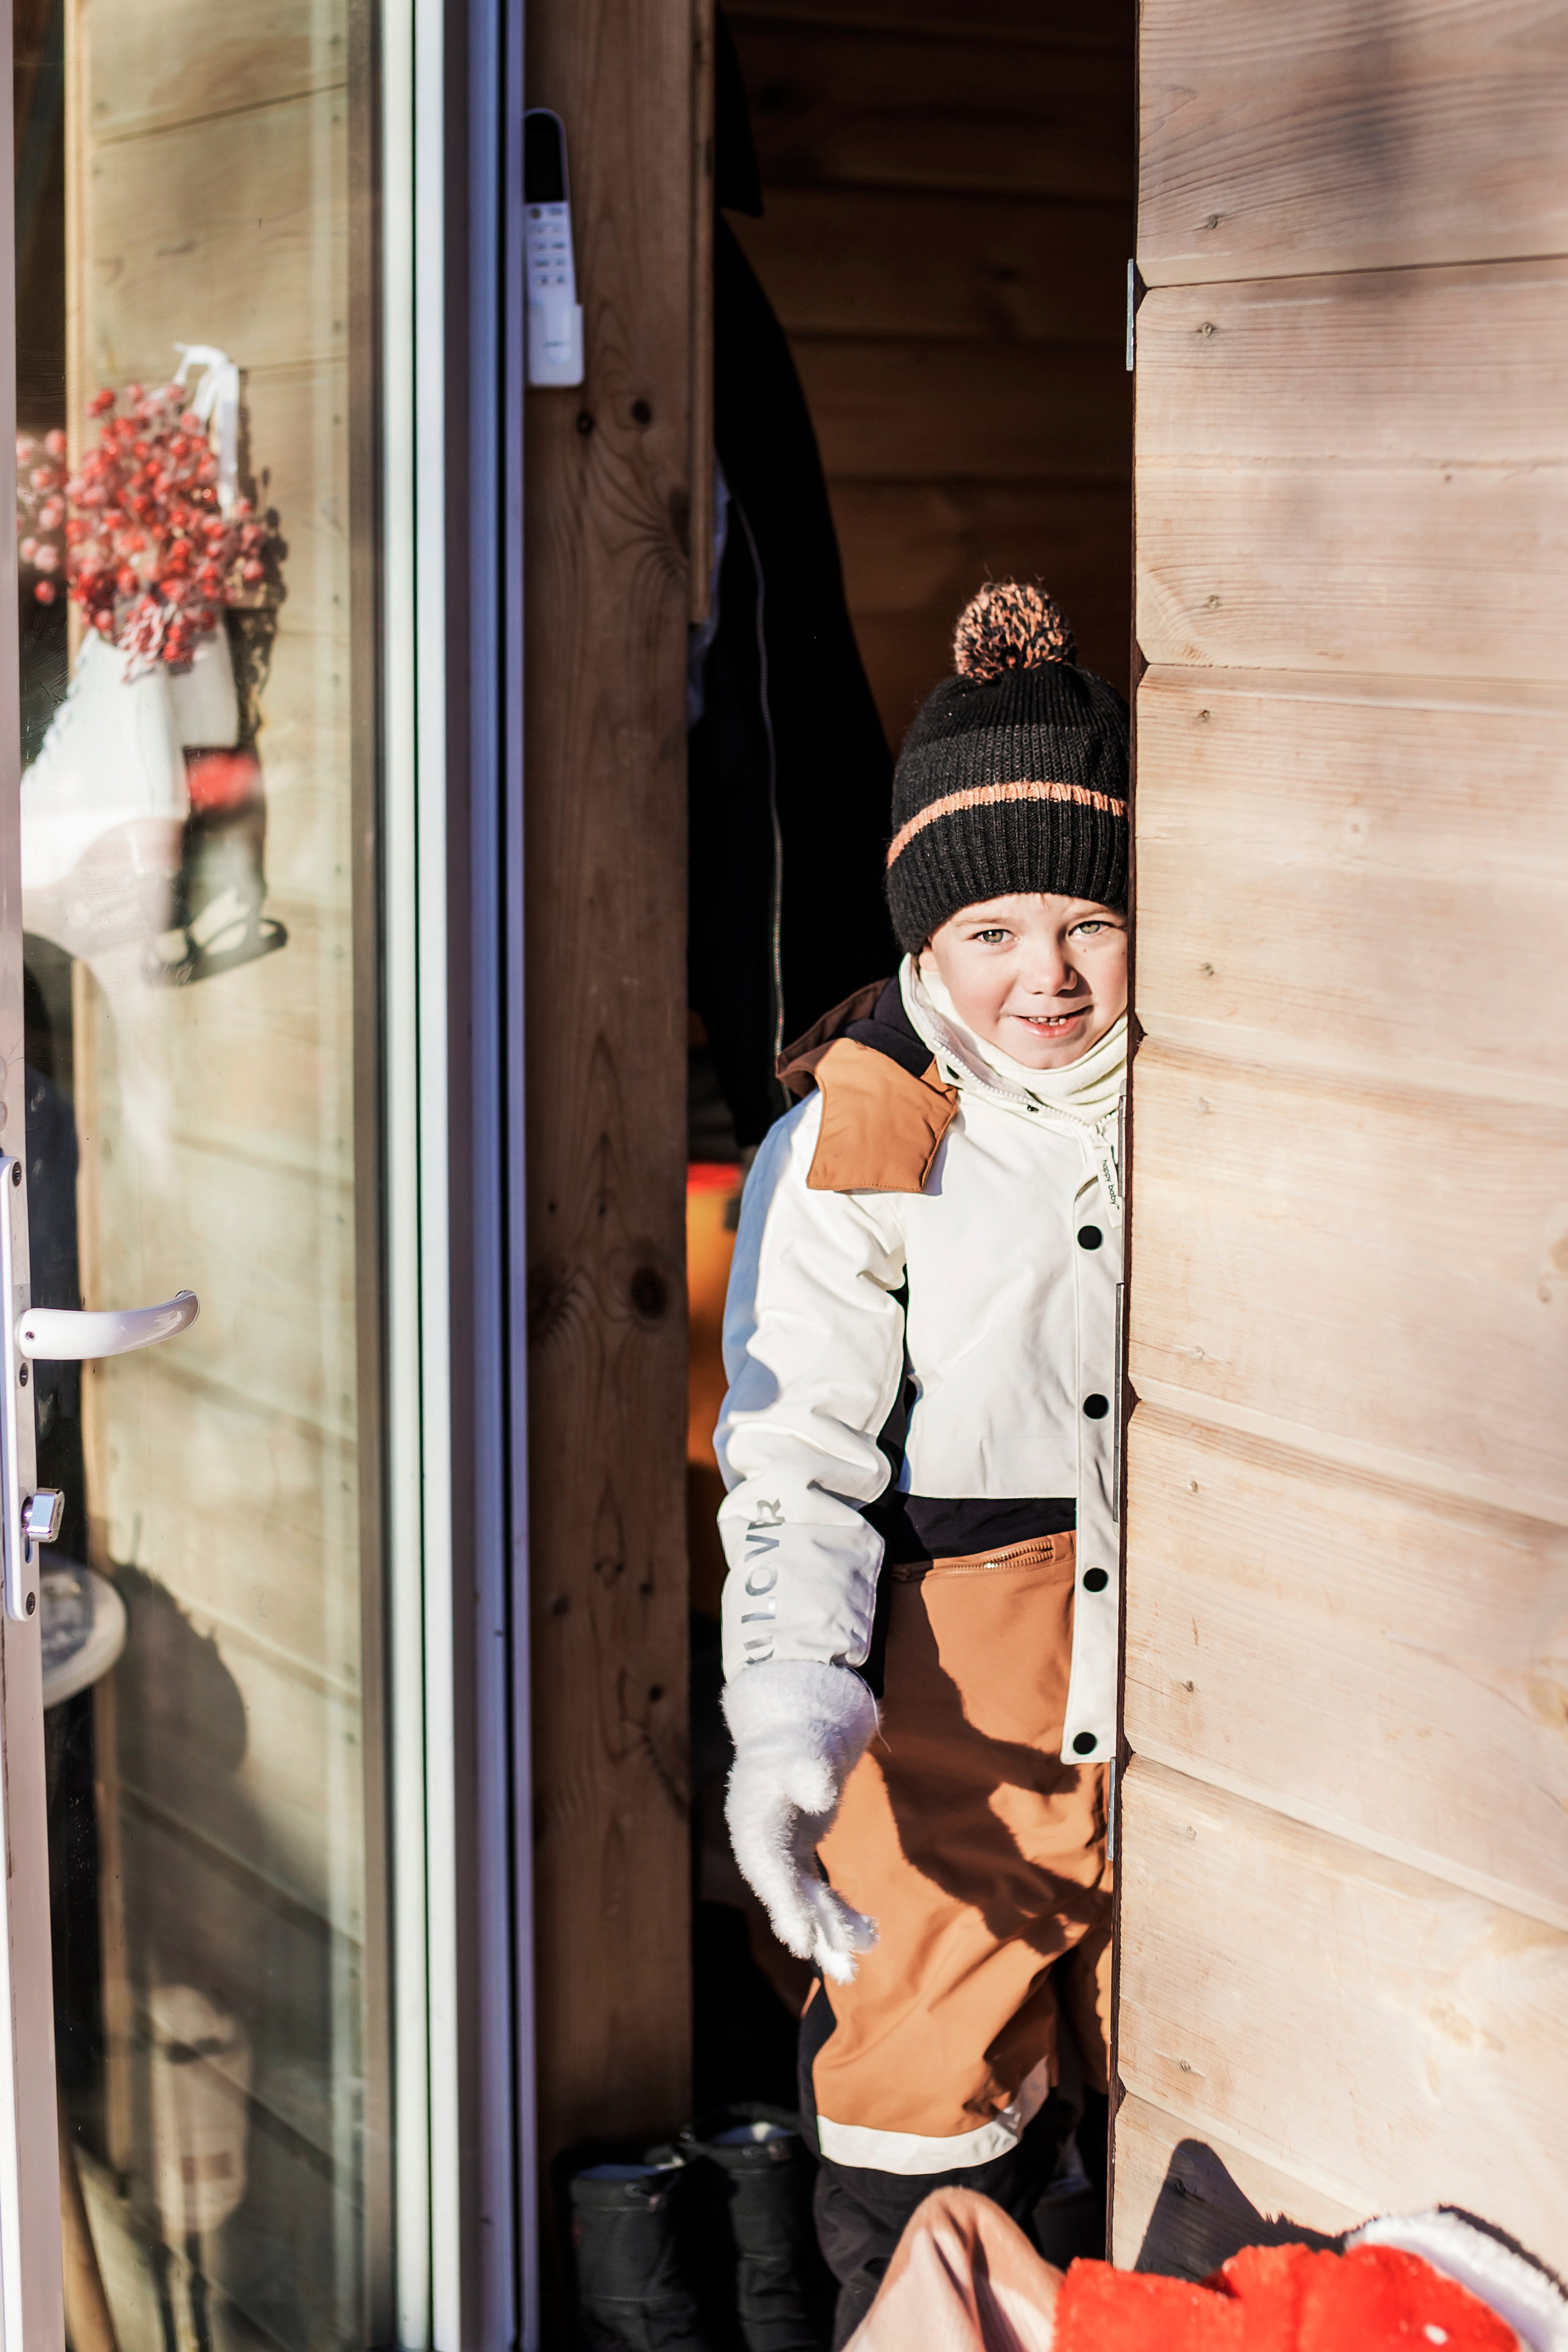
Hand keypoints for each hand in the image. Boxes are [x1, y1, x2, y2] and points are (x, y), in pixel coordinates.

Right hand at [722, 1659, 879, 1982]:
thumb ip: (809, 1772)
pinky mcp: (796, 1856)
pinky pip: (815, 1893)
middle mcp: (761, 1846)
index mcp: (752, 1822)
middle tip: (842, 1972)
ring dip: (828, 1934)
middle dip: (812, 1934)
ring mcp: (778, 1853)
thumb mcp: (802, 1750)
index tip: (801, 1941)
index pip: (769, 1870)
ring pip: (802, 1902)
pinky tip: (866, 1935)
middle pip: (785, 1897)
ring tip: (854, 1969)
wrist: (793, 1730)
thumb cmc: (798, 1738)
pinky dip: (837, 1913)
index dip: (785, 1905)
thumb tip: (819, 1793)